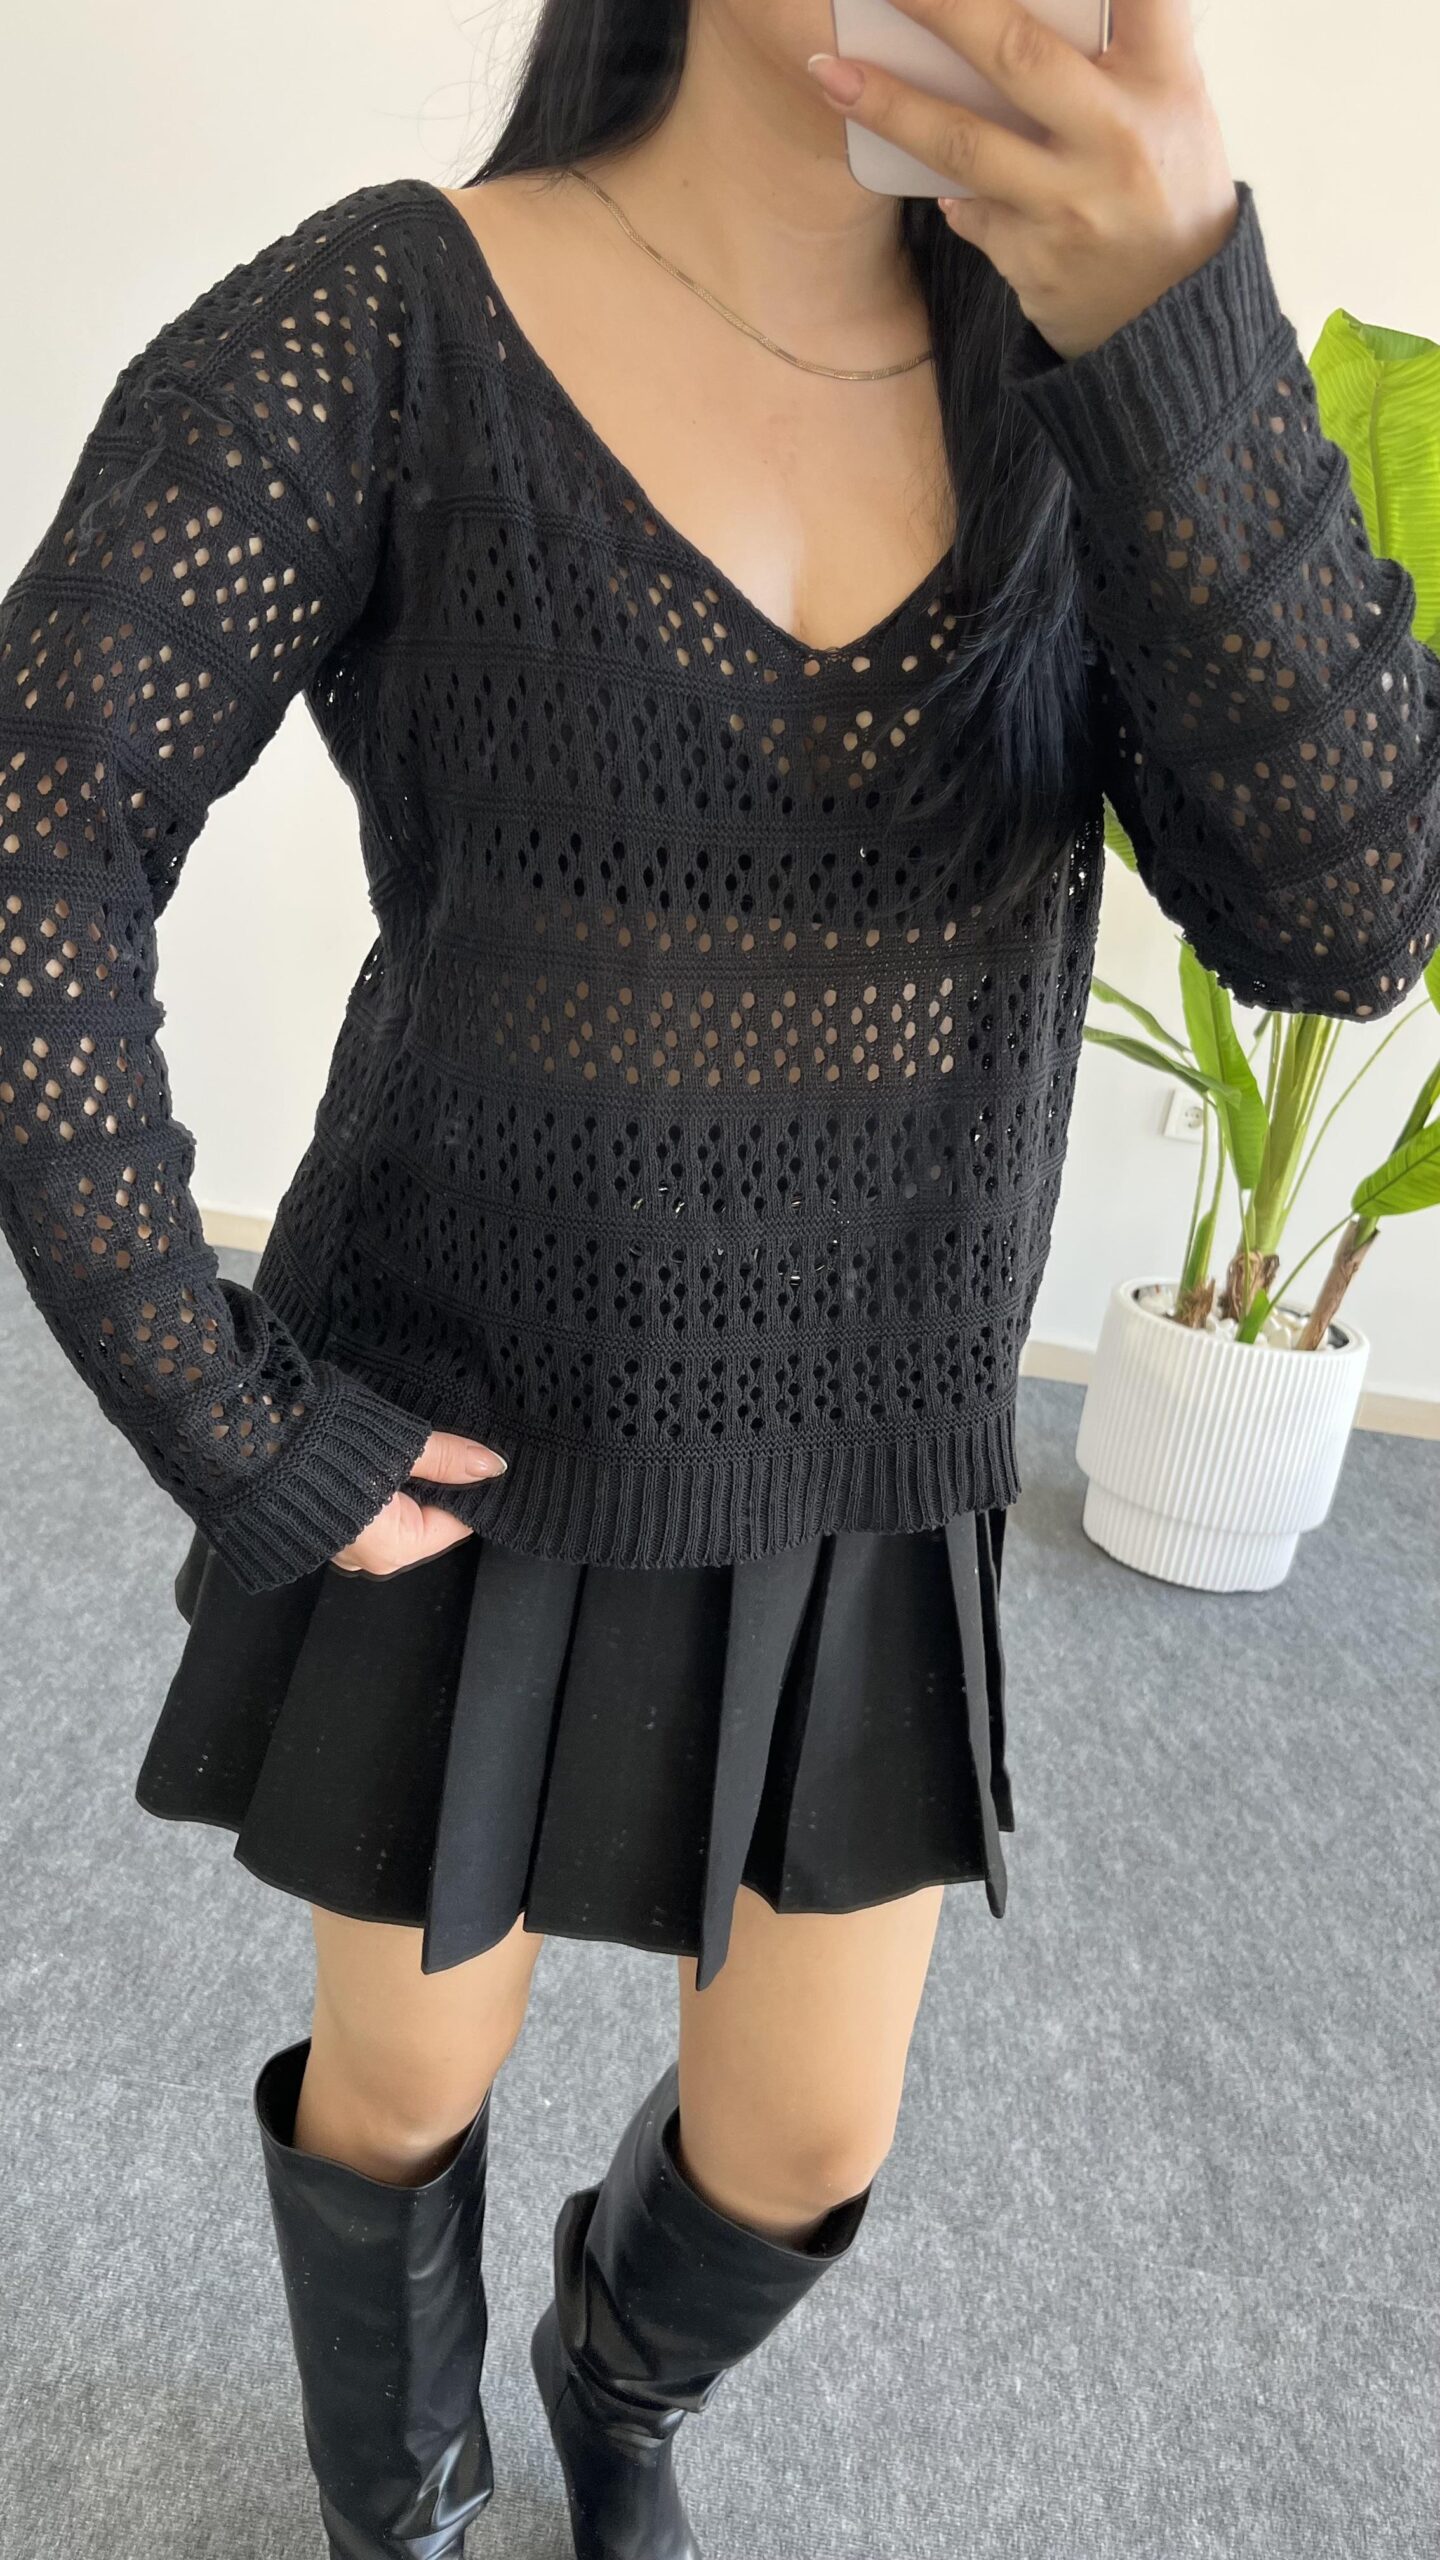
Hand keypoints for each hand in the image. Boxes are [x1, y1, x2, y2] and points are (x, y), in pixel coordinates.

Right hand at [329, 1427, 507, 1575]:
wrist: (250, 1441)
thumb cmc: (329, 1446)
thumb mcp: (402, 1447)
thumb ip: (449, 1459)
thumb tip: (493, 1467)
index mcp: (397, 1548)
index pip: (456, 1523)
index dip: (466, 1489)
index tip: (471, 1459)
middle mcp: (370, 1560)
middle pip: (424, 1522)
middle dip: (431, 1488)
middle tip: (433, 1449)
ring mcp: (342, 1550)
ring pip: (393, 1519)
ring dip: (399, 1488)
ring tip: (396, 1451)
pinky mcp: (320, 1533)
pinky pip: (363, 1517)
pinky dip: (371, 1493)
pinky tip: (368, 1462)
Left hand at [806, 0, 1238, 359]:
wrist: (1172, 317)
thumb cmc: (1163, 183)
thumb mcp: (1172, 102)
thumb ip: (1122, 45)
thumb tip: (1018, 5)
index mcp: (1165, 79)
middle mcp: (1119, 136)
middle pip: (1015, 54)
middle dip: (939, 6)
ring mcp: (1072, 203)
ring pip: (965, 143)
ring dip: (889, 105)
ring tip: (829, 73)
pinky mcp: (1033, 256)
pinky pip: (964, 205)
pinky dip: (932, 177)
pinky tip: (890, 144)